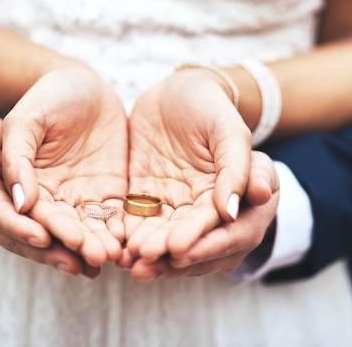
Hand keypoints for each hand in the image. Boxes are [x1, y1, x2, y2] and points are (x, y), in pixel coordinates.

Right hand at [2, 68, 128, 266]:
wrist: (83, 87)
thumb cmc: (46, 98)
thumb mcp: (23, 120)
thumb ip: (15, 157)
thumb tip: (18, 202)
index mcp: (6, 183)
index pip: (9, 213)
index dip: (24, 228)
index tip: (41, 237)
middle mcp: (37, 199)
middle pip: (46, 229)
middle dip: (66, 245)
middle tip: (84, 255)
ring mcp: (70, 200)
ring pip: (78, 230)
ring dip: (92, 245)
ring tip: (107, 255)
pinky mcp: (101, 196)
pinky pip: (106, 219)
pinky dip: (114, 232)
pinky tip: (124, 243)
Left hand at [123, 69, 253, 267]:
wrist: (179, 90)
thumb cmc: (211, 106)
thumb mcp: (229, 129)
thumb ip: (235, 168)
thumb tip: (233, 210)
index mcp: (237, 196)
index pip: (225, 230)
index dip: (203, 242)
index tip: (180, 248)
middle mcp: (206, 208)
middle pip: (193, 242)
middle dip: (169, 255)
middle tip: (145, 259)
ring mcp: (176, 204)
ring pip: (165, 238)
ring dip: (148, 251)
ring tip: (127, 261)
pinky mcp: (148, 198)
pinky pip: (139, 222)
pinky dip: (129, 236)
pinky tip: (115, 246)